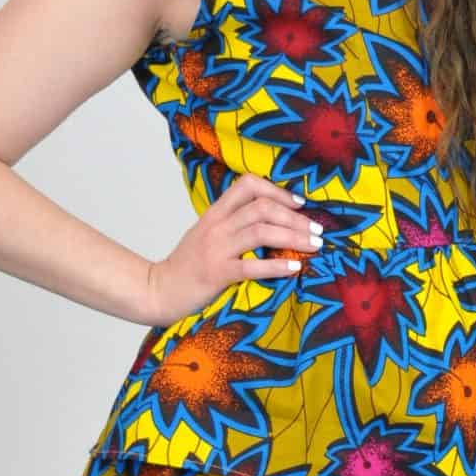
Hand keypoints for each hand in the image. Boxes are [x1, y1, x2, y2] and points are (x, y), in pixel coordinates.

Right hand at [143, 173, 322, 330]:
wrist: (157, 291)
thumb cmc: (186, 267)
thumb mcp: (206, 236)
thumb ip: (232, 225)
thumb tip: (270, 223)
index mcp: (215, 213)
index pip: (248, 185)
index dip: (277, 191)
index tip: (299, 204)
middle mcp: (217, 226)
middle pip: (262, 207)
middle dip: (295, 217)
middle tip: (317, 230)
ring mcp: (216, 249)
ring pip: (261, 231)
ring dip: (294, 236)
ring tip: (315, 245)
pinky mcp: (217, 274)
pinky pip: (252, 266)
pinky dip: (277, 265)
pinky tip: (295, 268)